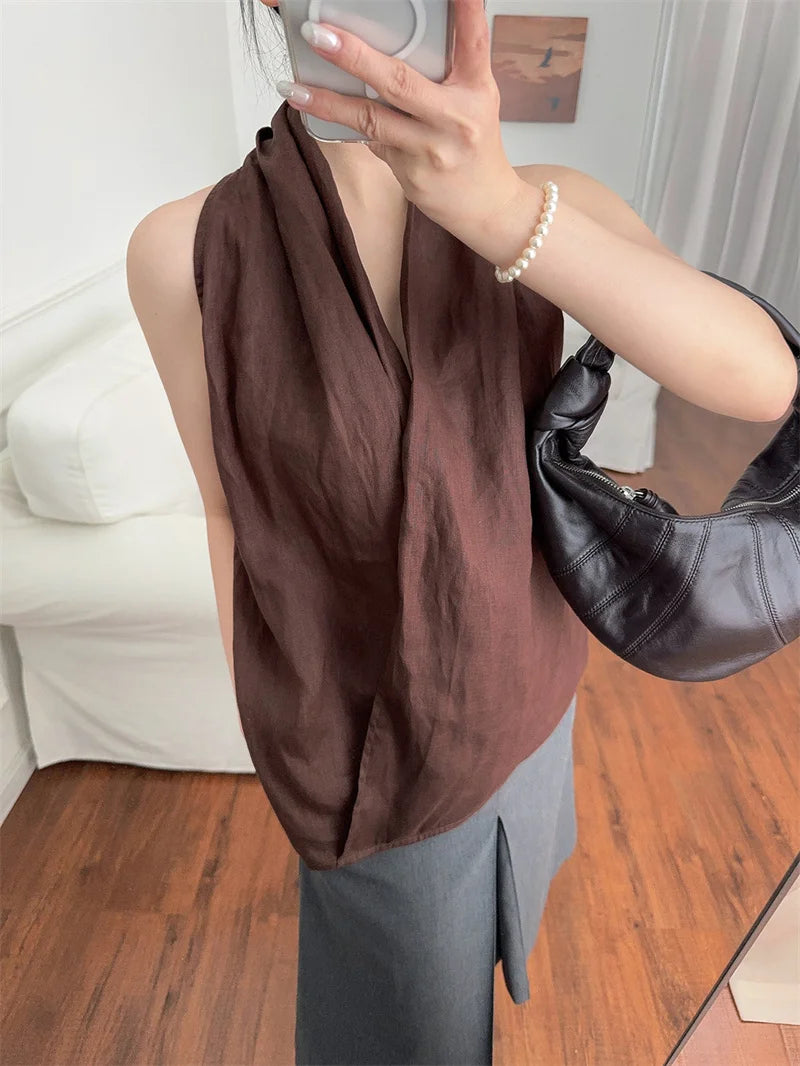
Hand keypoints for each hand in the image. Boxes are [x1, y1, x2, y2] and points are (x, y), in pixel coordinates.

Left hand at [276, 0, 522, 237]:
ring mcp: (431, 148)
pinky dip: (343, 123)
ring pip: (372, 119)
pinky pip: (371, 141)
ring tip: (293, 87)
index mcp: (477, 88)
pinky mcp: (412, 173)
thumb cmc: (473, 145)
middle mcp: (456, 116)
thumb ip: (441, 72)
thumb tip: (388, 42)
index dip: (465, 9)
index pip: (472, 40)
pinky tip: (312, 110)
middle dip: (355, 57)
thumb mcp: (472, 99)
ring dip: (328, 102)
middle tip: (318, 35)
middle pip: (400, 82)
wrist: (486, 207)